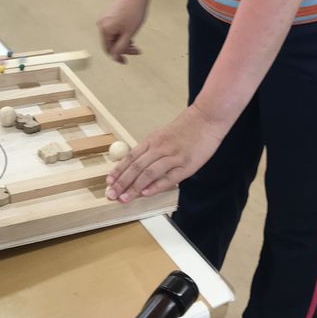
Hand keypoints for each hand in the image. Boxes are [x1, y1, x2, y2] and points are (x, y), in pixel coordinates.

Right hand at [97, 0, 147, 62]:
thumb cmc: (134, 13)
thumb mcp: (129, 34)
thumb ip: (121, 47)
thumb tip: (115, 57)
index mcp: (105, 30)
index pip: (109, 50)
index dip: (118, 56)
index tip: (126, 61)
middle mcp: (102, 24)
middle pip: (111, 43)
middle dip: (124, 48)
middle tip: (137, 50)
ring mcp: (105, 19)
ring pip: (113, 36)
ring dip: (124, 41)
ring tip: (135, 42)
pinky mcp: (109, 15)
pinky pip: (114, 29)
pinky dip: (122, 34)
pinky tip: (130, 34)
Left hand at [106, 105, 227, 202]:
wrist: (207, 119)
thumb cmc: (186, 128)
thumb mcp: (163, 135)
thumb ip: (152, 149)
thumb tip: (138, 165)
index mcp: (153, 140)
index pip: (131, 157)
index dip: (119, 171)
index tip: (109, 182)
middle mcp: (160, 148)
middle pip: (136, 167)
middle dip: (122, 183)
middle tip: (111, 195)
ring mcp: (173, 156)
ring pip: (149, 173)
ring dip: (135, 187)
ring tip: (124, 198)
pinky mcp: (187, 165)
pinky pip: (169, 178)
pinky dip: (156, 186)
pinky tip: (146, 193)